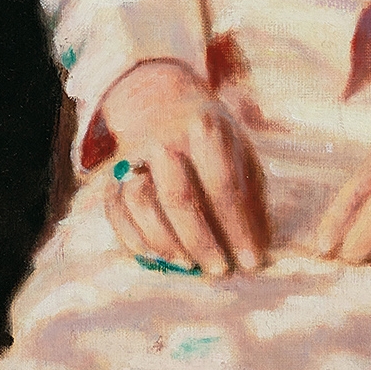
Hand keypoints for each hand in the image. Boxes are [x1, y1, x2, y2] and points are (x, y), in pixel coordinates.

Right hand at [95, 60, 268, 277]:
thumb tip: (257, 247)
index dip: (238, 227)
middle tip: (219, 269)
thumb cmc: (211, 138)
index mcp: (205, 128)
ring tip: (187, 264)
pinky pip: (115, 210)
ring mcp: (134, 155)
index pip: (223, 184)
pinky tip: (157, 257)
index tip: (251, 261)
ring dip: (163, 240)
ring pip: (139, 202)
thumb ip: (250, 196)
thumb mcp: (239, 151)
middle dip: (200, 240)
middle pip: (178, 196)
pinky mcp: (113, 174)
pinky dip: (133, 238)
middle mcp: (165, 140)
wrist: (159, 100)